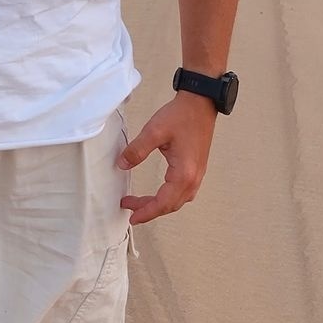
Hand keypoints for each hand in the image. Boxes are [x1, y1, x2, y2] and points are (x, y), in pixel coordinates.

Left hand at [117, 91, 217, 225]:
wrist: (201, 103)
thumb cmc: (181, 116)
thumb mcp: (154, 132)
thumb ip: (137, 150)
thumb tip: (122, 165)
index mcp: (184, 174)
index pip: (163, 202)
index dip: (146, 212)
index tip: (132, 218)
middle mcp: (194, 178)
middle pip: (170, 205)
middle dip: (149, 210)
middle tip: (129, 209)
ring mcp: (197, 174)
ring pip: (177, 200)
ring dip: (159, 204)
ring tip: (139, 202)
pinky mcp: (196, 168)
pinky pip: (182, 192)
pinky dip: (168, 197)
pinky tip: (158, 193)